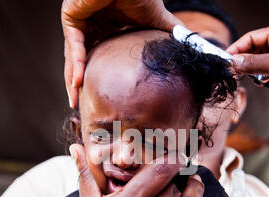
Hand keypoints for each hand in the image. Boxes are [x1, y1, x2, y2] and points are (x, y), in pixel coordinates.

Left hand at [62, 0, 181, 108]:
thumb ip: (172, 34)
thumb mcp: (157, 20)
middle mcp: (89, 27)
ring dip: (72, 81)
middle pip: (80, 62)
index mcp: (105, 28)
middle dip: (79, 86)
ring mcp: (78, 22)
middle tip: (80, 108)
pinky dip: (76, 65)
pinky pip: (73, 46)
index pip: (97, 58)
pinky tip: (77, 83)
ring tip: (75, 103)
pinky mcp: (71, 16)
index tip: (98, 99)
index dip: (96, 78)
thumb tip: (197, 46)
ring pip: (72, 57)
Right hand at [227, 25, 268, 123]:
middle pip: (259, 53)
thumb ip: (253, 64)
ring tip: (264, 85)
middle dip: (249, 66)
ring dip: (264, 80)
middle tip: (238, 76)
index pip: (252, 38)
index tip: (225, 62)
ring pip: (268, 69)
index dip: (237, 49)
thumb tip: (234, 62)